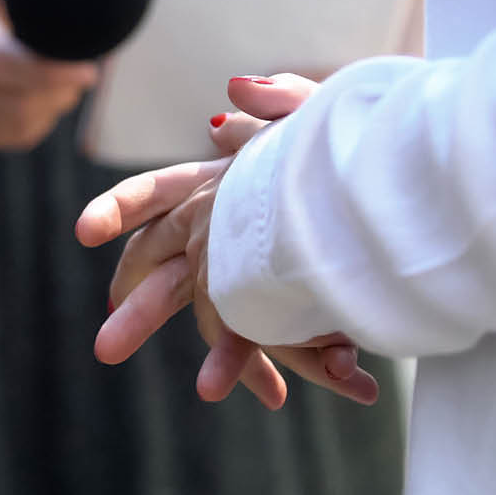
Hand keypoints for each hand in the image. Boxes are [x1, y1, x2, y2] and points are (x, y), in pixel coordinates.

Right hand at [77, 73, 378, 407]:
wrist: (410, 181)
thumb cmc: (354, 137)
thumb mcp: (320, 108)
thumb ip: (277, 100)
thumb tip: (223, 109)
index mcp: (215, 185)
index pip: (152, 195)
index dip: (115, 210)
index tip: (85, 232)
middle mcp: (222, 234)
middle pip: (166, 275)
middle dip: (136, 312)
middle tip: (106, 347)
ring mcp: (257, 274)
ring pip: (221, 319)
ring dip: (223, 355)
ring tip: (212, 390)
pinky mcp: (295, 303)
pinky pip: (280, 341)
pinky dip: (282, 364)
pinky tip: (283, 394)